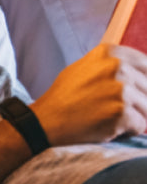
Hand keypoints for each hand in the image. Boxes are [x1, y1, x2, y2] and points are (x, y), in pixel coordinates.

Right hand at [31, 44, 146, 145]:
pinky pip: (140, 125)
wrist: (47, 120)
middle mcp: (118, 67)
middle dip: (139, 102)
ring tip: (110, 118)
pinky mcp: (122, 112)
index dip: (142, 83)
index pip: (146, 65)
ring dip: (134, 117)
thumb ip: (112, 65)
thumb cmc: (65, 96)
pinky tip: (108, 127)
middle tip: (114, 108)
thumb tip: (142, 72)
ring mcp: (121, 89)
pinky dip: (128, 131)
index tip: (135, 92)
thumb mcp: (84, 67)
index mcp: (110, 53)